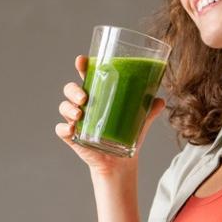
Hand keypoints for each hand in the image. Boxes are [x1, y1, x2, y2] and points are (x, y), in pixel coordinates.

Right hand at [54, 55, 165, 176]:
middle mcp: (84, 105)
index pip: (87, 76)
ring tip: (79, 114)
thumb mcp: (140, 120)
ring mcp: (76, 120)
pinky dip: (64, 129)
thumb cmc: (127, 134)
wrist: (121, 160)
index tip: (81, 60)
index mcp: (98, 95)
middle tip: (84, 98)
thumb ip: (149, 110)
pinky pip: (61, 130)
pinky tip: (71, 130)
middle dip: (74, 90)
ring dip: (68, 108)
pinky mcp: (73, 137)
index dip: (82, 66)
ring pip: (64, 107)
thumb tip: (160, 100)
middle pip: (70, 89)